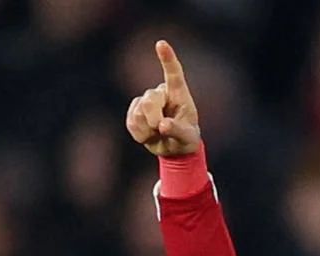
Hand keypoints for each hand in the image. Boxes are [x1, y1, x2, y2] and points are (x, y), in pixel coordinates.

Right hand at [126, 40, 200, 155]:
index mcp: (179, 93)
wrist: (173, 148)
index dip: (167, 58)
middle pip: (149, 100)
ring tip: (158, 133)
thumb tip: (162, 125)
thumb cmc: (186, 139)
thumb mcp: (188, 138)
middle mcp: (161, 93)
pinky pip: (131, 122)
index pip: (174, 73)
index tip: (161, 44)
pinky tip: (148, 135)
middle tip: (161, 129)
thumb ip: (178, 131)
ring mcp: (146, 101)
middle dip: (153, 119)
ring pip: (138, 112)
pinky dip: (139, 134)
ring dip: (147, 129)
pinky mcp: (135, 111)